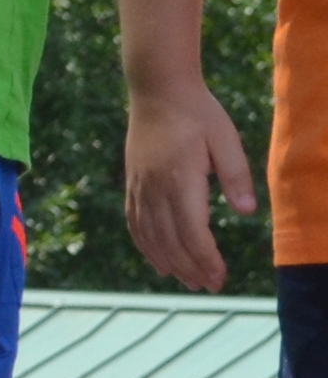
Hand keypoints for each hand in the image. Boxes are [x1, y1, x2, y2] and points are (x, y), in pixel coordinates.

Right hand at [125, 79, 258, 294]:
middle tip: (210, 287)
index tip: (220, 277)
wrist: (157, 91)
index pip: (191, 231)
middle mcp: (154, 189)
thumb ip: (236, 176)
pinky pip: (136, 225)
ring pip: (150, 238)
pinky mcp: (133, 185)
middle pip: (169, 241)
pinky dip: (146, 249)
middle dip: (190, 268)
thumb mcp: (225, 139)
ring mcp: (139, 188)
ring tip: (189, 282)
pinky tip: (159, 264)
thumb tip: (245, 212)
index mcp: (179, 179)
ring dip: (169, 264)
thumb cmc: (199, 113)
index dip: (205, 258)